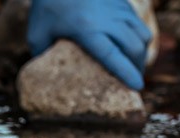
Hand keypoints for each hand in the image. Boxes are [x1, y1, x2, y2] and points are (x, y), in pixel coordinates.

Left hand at [28, 0, 151, 90]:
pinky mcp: (121, 1)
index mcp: (85, 29)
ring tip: (134, 67)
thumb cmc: (46, 7)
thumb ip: (45, 58)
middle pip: (134, 47)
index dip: (127, 72)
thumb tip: (49, 80)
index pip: (112, 54)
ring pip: (142, 34)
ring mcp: (117, 7)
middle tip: (134, 82)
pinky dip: (138, 38)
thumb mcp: (37, 35)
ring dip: (141, 54)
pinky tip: (129, 47)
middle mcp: (106, 18)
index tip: (137, 87)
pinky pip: (138, 23)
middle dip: (138, 68)